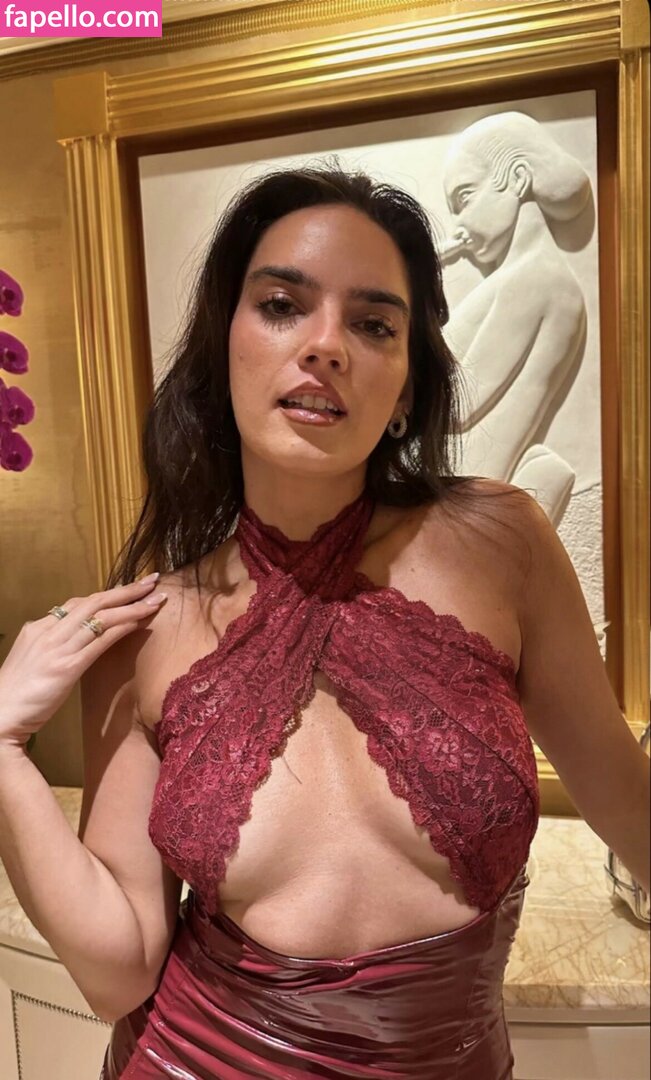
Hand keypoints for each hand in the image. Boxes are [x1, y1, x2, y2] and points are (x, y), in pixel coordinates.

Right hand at [0, 576, 166, 749]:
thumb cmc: (15, 695)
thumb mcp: (31, 660)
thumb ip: (49, 646)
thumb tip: (69, 639)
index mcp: (38, 628)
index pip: (77, 603)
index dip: (107, 594)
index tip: (129, 589)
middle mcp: (48, 632)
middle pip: (94, 601)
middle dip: (126, 590)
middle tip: (153, 581)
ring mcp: (57, 648)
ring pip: (101, 616)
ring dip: (133, 605)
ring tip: (157, 599)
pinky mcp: (66, 667)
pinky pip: (100, 641)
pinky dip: (122, 627)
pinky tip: (141, 621)